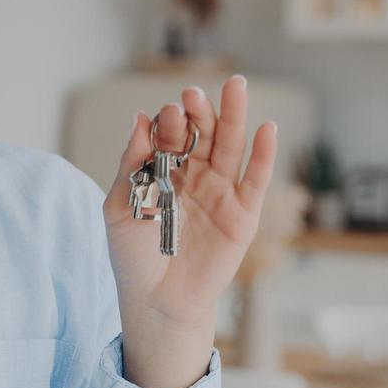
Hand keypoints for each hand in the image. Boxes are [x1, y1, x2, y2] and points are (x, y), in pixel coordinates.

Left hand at [104, 74, 277, 333]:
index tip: (168, 111)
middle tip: (195, 93)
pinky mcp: (244, 214)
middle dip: (201, 112)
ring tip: (236, 88)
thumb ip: (132, 164)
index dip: (171, 121)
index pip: (170, 135)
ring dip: (234, 117)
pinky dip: (264, 154)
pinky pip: (256, 180)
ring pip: (230, 147)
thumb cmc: (134, 255)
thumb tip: (139, 118)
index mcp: (163, 170)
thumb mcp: (121, 206)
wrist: (157, 300)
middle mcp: (195, 175)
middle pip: (203, 134)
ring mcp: (221, 192)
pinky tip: (266, 129)